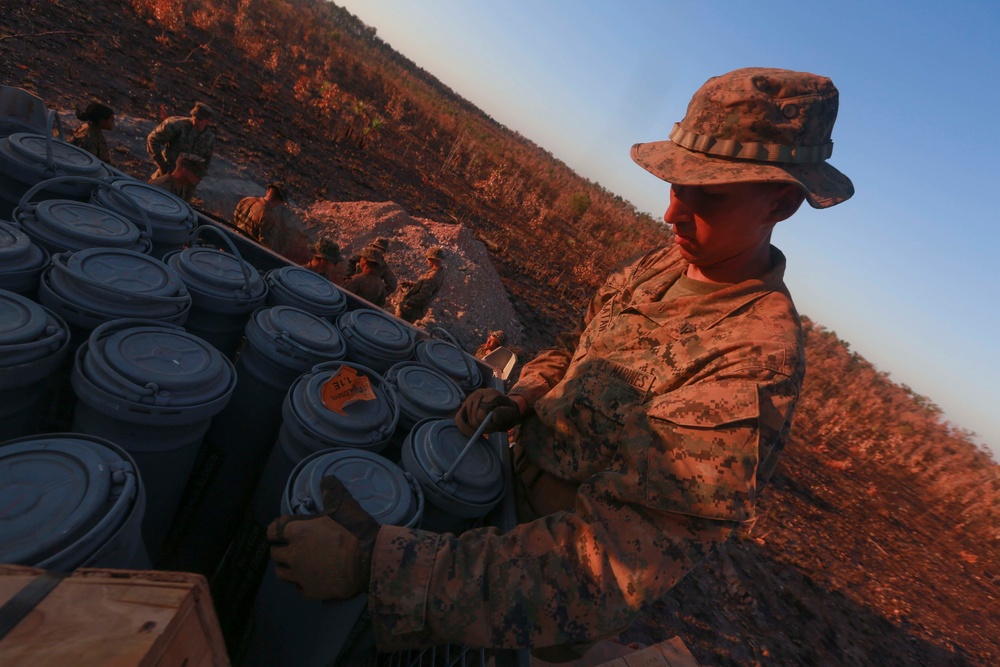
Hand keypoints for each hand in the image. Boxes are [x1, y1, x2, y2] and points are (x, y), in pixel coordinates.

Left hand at [267, 475, 379, 599]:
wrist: (370, 560)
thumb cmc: (354, 529)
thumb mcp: (343, 504)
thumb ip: (331, 490)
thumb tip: (326, 478)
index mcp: (296, 531)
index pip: (272, 530)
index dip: (277, 530)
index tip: (284, 530)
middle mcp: (293, 554)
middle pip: (275, 552)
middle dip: (282, 548)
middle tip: (294, 546)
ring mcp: (299, 575)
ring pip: (281, 572)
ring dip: (287, 566)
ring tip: (298, 564)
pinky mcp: (309, 591)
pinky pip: (297, 588)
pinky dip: (302, 583)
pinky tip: (312, 578)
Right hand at [455, 388, 521, 436]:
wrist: (505, 408)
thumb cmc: (509, 412)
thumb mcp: (511, 414)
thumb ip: (503, 414)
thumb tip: (492, 416)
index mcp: (491, 394)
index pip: (481, 415)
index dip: (487, 425)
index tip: (495, 427)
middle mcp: (478, 393)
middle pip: (472, 419)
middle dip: (481, 428)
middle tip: (491, 428)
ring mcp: (469, 398)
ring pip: (464, 420)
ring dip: (474, 428)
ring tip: (484, 427)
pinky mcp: (464, 404)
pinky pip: (459, 418)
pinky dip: (464, 427)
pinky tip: (472, 431)